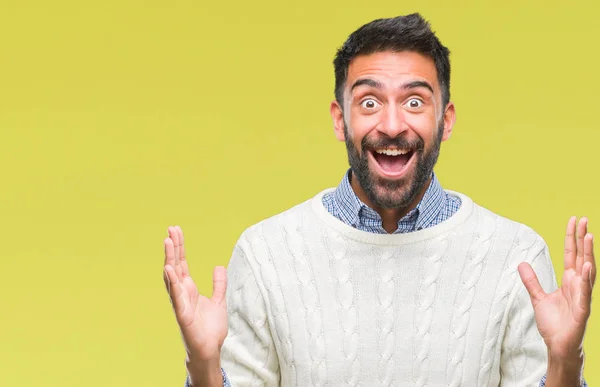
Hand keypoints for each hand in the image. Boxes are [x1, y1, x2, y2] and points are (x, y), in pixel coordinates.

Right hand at [163, 226, 227, 360]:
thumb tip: (218, 266)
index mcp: (189, 288)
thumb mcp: (219, 300)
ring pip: (172, 277)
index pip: (182, 263)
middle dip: (173, 247)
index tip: (176, 231)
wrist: (210, 349)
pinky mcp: (182, 313)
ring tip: (167, 241)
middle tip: (171, 229)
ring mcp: (180, 302)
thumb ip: (219, 284)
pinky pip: (176, 295)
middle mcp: (182, 292)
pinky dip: (172, 282)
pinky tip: (169, 268)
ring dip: (169, 259)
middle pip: (175, 265)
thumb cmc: (210, 328)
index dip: (179, 247)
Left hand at [518, 217, 594, 360]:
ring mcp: (582, 297)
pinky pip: (585, 293)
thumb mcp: (538, 298)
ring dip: (589, 254)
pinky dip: (586, 280)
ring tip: (589, 236)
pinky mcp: (582, 311)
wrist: (558, 345)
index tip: (574, 220)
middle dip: (583, 238)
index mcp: (570, 281)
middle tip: (584, 219)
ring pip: (587, 272)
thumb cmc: (554, 323)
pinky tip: (587, 267)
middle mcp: (578, 285)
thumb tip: (521, 264)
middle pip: (581, 257)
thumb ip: (532, 281)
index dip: (572, 238)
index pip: (571, 254)